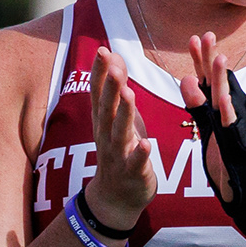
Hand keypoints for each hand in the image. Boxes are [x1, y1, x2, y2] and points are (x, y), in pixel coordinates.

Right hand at [83, 51, 160, 236]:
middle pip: (107, 108)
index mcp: (104, 119)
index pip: (99, 92)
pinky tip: (145, 144)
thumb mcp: (117, 116)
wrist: (114, 196)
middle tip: (114, 66)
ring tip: (129, 94)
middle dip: (110, 87)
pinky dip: (140, 153)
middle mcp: (107, 134)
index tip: (102, 50)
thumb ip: (115, 87)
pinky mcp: (133, 172)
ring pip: (120, 132)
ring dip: (124, 113)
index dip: (100, 72)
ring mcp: (118, 154)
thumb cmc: (119, 148)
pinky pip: (136, 163)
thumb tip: (113, 54)